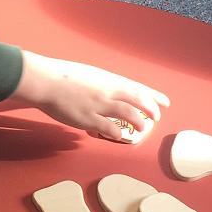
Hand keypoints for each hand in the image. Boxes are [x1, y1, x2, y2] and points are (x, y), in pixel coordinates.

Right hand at [11, 51, 168, 142]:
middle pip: (138, 101)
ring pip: (129, 116)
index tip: (165, 102)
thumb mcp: (88, 75)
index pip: (137, 88)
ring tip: (141, 129)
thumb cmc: (63, 76)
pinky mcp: (88, 119)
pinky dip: (117, 134)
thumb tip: (110, 95)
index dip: (153, 96)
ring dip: (138, 123)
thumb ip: (102, 85)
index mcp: (108, 80)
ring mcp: (99, 106)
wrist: (46, 82)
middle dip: (151, 110)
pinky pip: (110, 129)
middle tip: (156, 117)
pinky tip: (118, 136)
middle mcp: (108, 92)